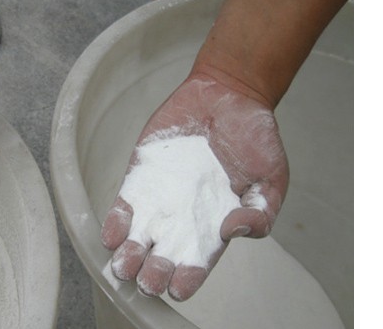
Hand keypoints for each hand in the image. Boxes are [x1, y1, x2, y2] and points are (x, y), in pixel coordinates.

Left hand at [101, 75, 288, 300]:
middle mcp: (184, 217)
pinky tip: (111, 235)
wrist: (230, 95)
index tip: (178, 288)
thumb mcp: (271, 179)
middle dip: (152, 272)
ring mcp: (161, 195)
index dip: (187, 278)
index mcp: (215, 226)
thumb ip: (260, 211)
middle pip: (163, 255)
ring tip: (122, 266)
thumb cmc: (255, 140)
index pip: (197, 262)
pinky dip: (116, 219)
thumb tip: (234, 230)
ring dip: (127, 253)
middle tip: (147, 280)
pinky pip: (126, 201)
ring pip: (138, 235)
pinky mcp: (143, 172)